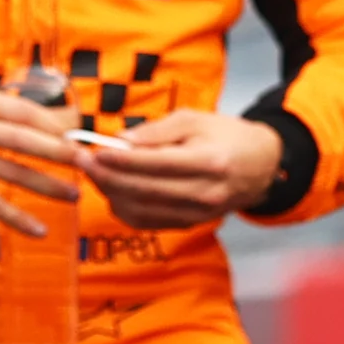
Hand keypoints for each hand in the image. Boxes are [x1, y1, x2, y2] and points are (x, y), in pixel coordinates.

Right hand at [0, 84, 81, 236]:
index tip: (79, 140)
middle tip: (87, 164)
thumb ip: (10, 111)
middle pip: (20, 140)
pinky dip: (16, 218)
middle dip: (58, 153)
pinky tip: (39, 229)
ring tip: (73, 195)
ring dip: (47, 186)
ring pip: (10, 174)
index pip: (22, 112)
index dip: (55, 127)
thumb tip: (63, 127)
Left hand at [81, 109, 282, 229]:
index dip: (121, 160)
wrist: (262, 166)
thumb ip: (156, 131)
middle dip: (107, 177)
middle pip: (145, 191)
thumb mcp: (194, 119)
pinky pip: (150, 222)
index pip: (156, 164)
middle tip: (81, 161)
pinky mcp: (192, 224)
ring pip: (144, 210)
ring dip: (111, 193)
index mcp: (209, 162)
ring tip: (92, 173)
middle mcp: (206, 193)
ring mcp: (199, 214)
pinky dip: (125, 209)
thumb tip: (121, 142)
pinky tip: (111, 192)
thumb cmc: (225, 135)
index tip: (93, 151)